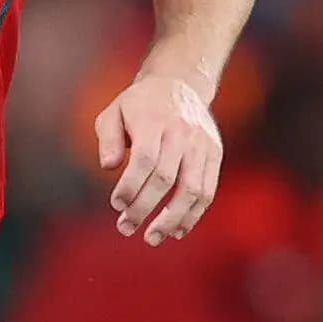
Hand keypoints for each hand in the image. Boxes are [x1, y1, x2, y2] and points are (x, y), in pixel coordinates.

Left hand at [94, 72, 221, 245]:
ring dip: (172, 219)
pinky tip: (177, 231)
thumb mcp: (114, 111)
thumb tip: (108, 166)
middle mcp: (182, 133)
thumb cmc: (139, 105)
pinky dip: (194, 214)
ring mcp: (202, 144)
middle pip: (165, 178)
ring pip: (191, 189)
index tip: (116, 204)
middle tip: (125, 227)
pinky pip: (208, 190)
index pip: (145, 159)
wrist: (180, 83)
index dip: (131, 186)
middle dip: (144, 207)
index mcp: (155, 120)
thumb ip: (107, 137)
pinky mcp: (215, 154)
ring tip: (153, 238)